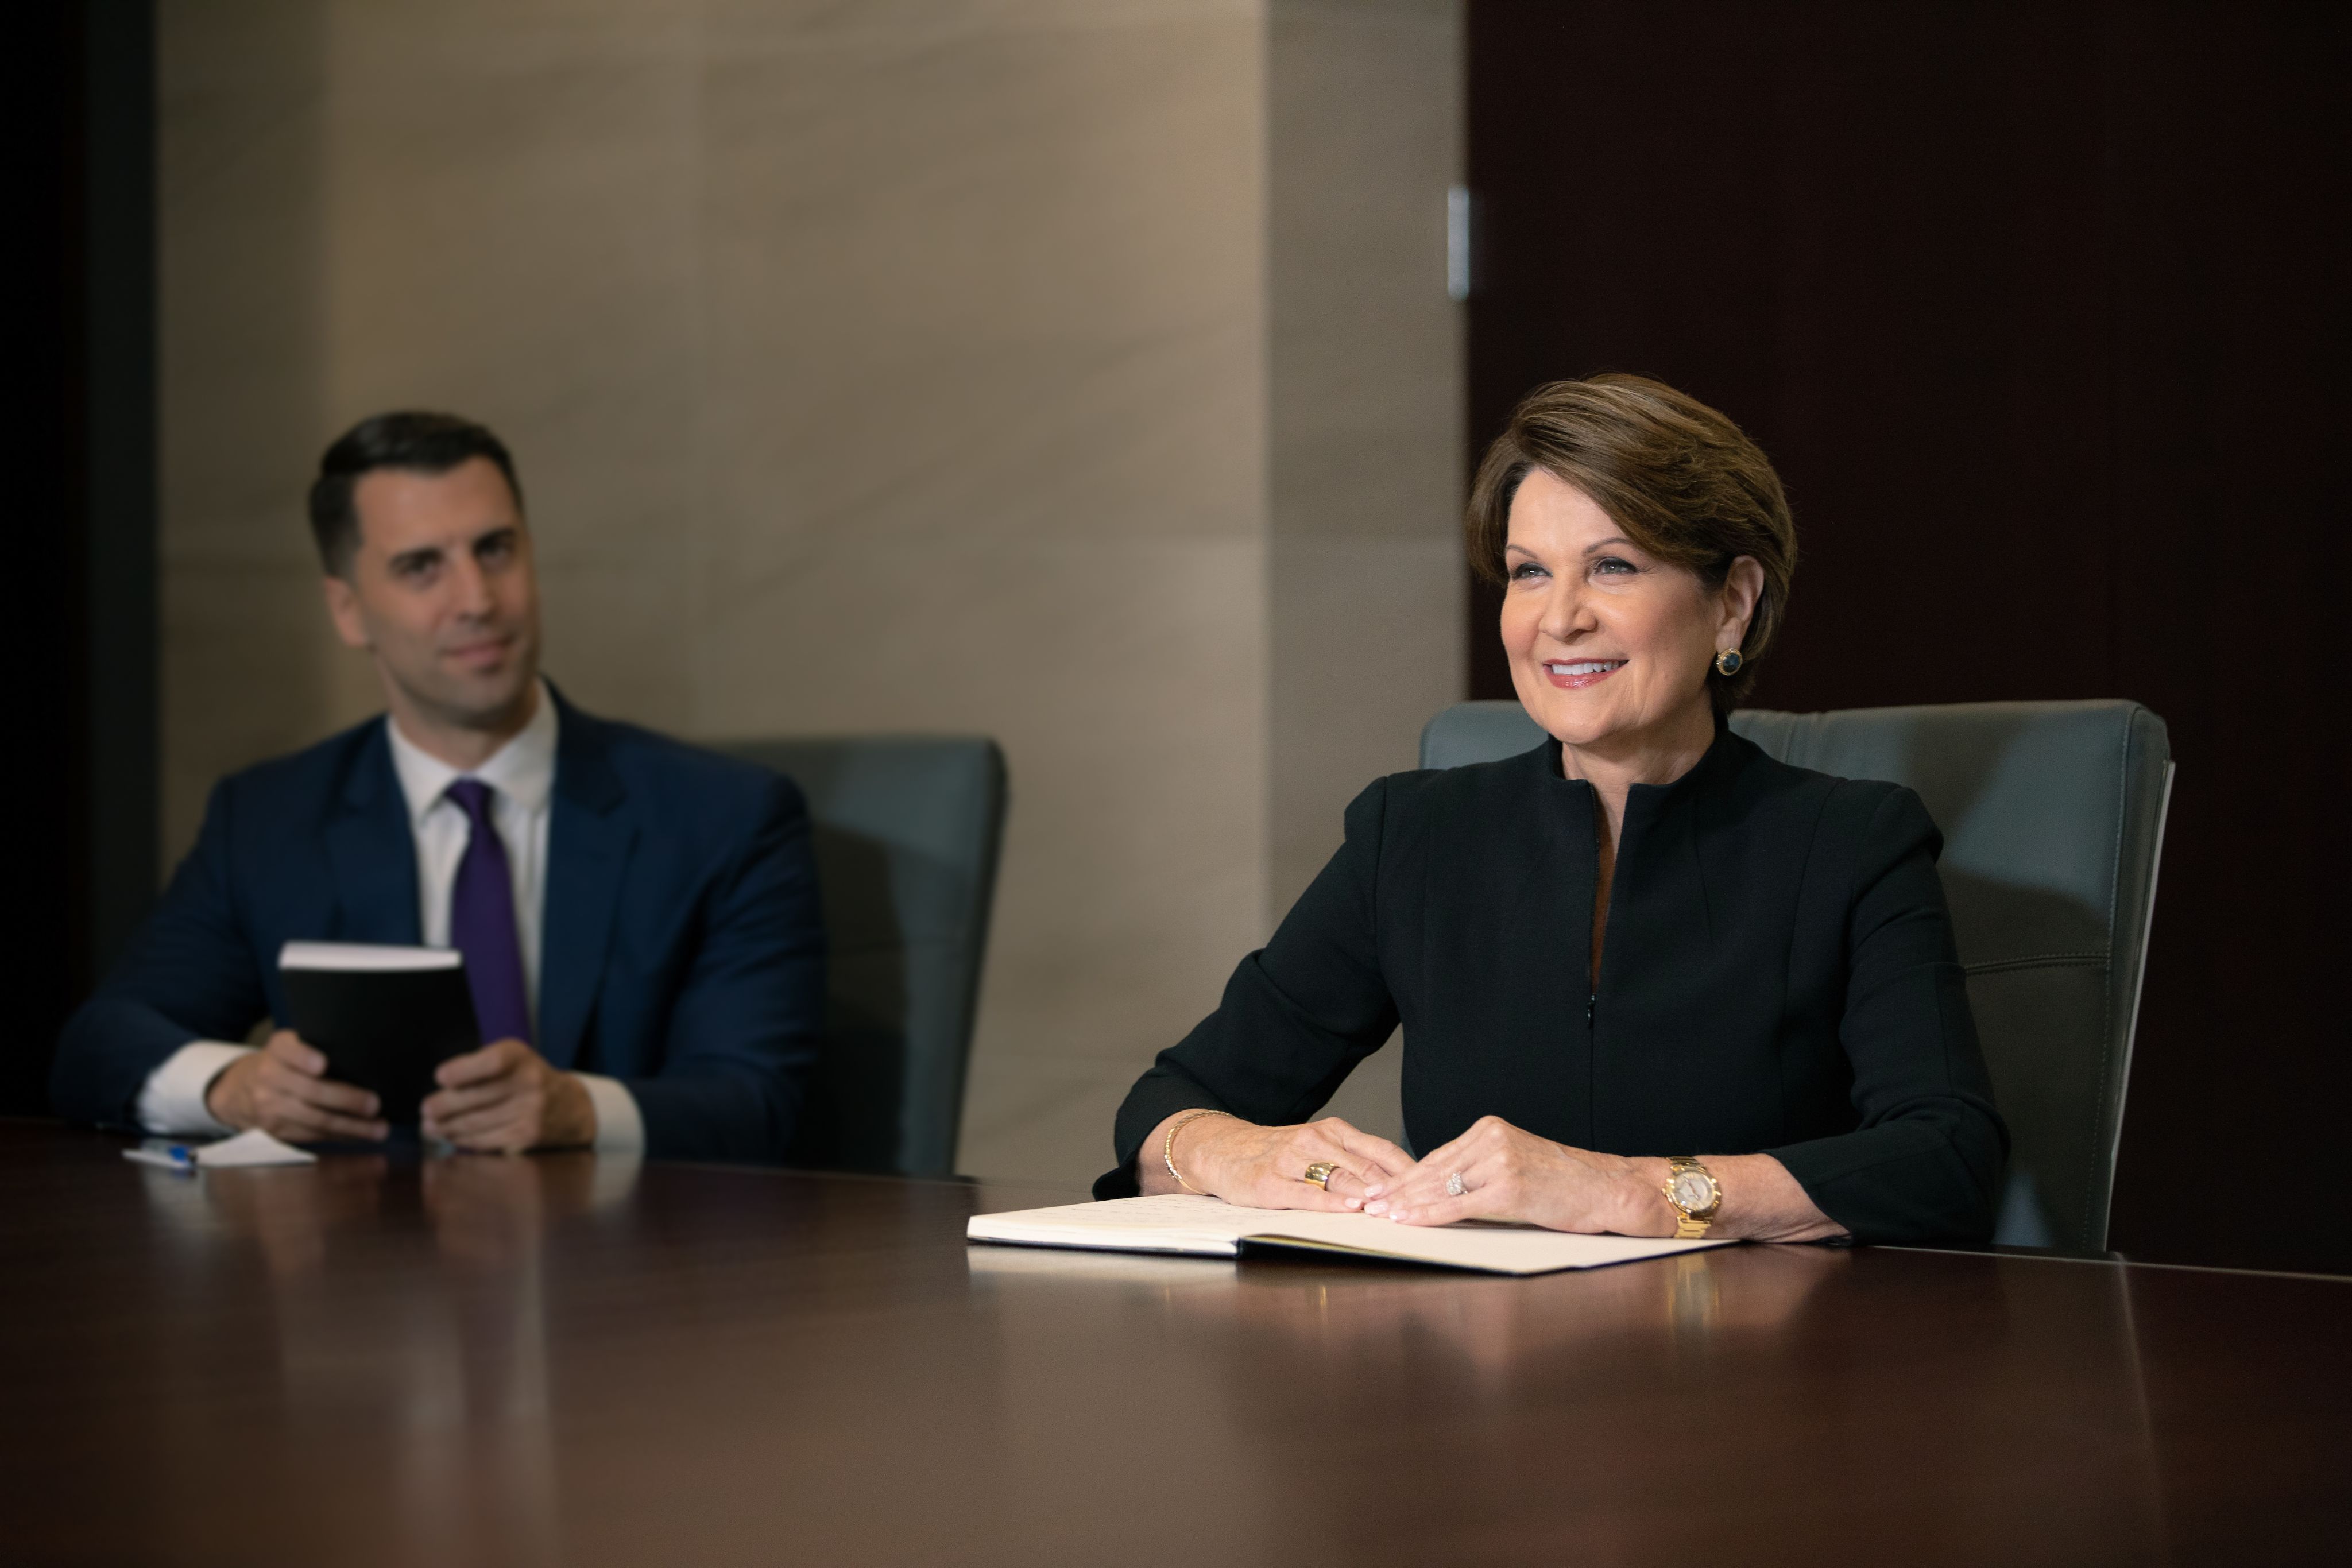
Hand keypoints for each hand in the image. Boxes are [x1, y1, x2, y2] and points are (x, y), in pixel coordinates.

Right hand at [205, 1029, 388, 1143]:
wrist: (241, 1089)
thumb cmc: (284, 1062)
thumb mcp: (291, 1046)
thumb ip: (316, 1047)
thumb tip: (365, 1057)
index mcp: (278, 1050)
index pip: (289, 1050)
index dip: (304, 1057)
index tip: (322, 1065)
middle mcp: (270, 1076)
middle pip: (310, 1091)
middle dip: (345, 1099)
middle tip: (374, 1104)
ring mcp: (270, 1106)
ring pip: (315, 1119)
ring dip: (351, 1126)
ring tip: (379, 1128)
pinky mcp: (276, 1130)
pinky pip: (313, 1134)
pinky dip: (340, 1135)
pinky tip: (361, 1135)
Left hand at [419, 1039, 596, 1153]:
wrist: (570, 1106)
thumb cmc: (526, 1078)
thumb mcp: (511, 1059)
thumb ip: (480, 1067)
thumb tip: (441, 1088)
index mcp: (520, 1057)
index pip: (491, 1062)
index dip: (463, 1070)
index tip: (440, 1077)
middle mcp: (529, 1083)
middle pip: (477, 1097)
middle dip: (444, 1106)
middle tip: (425, 1109)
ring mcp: (529, 1112)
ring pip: (476, 1122)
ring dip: (447, 1126)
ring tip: (430, 1126)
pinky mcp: (525, 1136)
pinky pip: (485, 1140)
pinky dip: (463, 1139)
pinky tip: (451, 1136)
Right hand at [1170, 1114, 1417, 1211]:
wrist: (1222, 1150)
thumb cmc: (1278, 1153)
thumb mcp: (1319, 1147)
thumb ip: (1355, 1160)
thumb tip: (1402, 1181)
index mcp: (1334, 1132)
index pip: (1381, 1150)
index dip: (1410, 1170)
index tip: (1435, 1187)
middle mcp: (1316, 1141)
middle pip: (1367, 1166)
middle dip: (1396, 1188)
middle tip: (1423, 1205)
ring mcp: (1292, 1160)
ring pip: (1339, 1177)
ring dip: (1369, 1194)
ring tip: (1394, 1209)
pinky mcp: (1271, 1183)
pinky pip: (1306, 1194)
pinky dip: (1331, 1202)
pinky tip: (1350, 1209)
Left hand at [1362, 1115, 1669, 1233]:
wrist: (1607, 1189)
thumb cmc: (1566, 1183)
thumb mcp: (1517, 1163)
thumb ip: (1481, 1168)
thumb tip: (1443, 1187)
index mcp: (1490, 1129)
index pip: (1438, 1155)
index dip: (1406, 1174)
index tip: (1380, 1184)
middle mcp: (1491, 1140)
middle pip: (1433, 1169)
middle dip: (1398, 1188)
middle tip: (1366, 1200)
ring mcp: (1500, 1163)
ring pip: (1441, 1187)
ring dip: (1407, 1203)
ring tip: (1380, 1213)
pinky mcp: (1509, 1189)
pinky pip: (1460, 1205)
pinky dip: (1430, 1215)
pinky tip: (1409, 1221)